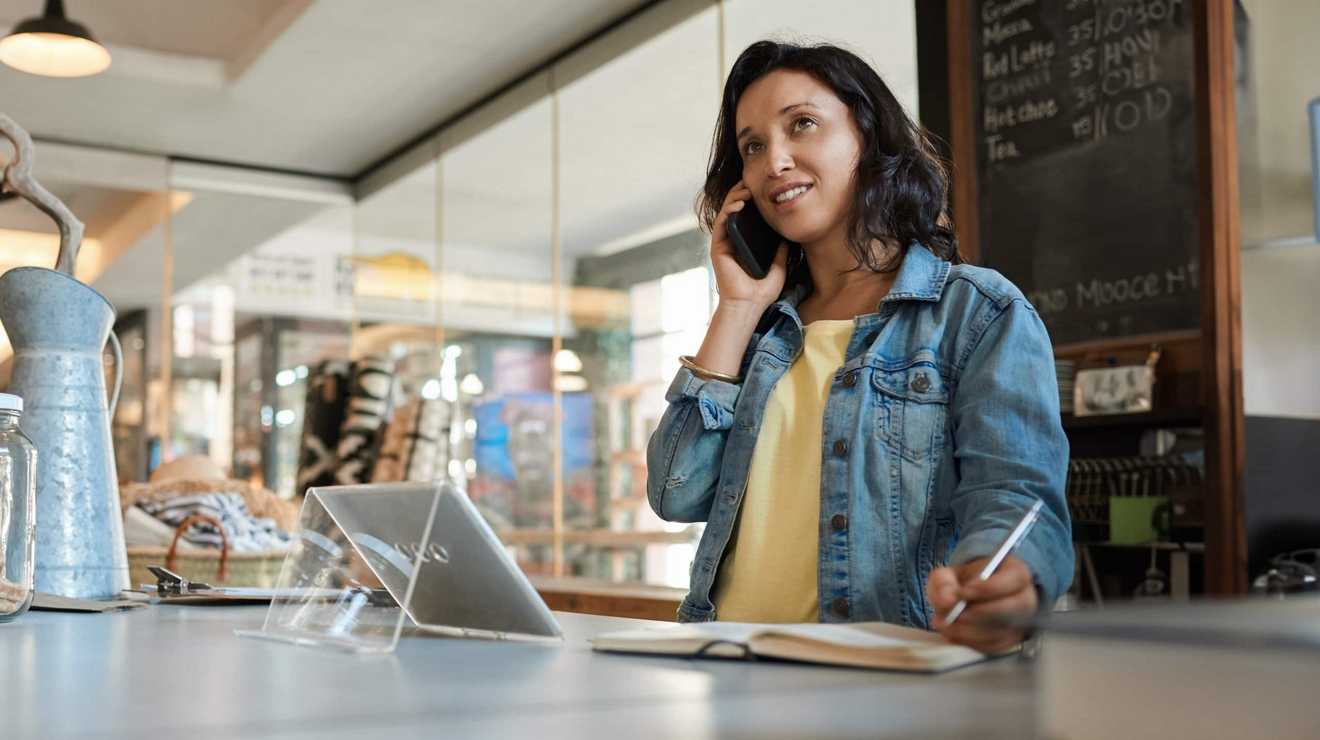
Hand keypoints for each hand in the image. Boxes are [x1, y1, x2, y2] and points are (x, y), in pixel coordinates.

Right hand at [709, 180, 787, 312]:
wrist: (750, 304)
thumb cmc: (762, 291)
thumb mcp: (779, 266)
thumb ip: (781, 251)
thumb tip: (788, 236)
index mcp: (745, 245)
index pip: (746, 218)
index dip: (752, 202)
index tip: (763, 190)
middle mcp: (732, 242)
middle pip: (734, 211)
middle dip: (742, 194)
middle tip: (753, 183)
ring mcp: (724, 244)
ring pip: (726, 213)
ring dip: (734, 197)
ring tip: (747, 189)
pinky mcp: (718, 247)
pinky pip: (721, 223)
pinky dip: (728, 210)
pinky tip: (739, 203)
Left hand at [927, 556, 1036, 653]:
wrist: (970, 600)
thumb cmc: (964, 583)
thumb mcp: (948, 574)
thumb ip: (943, 582)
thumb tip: (948, 600)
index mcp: (1016, 572)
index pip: (1015, 578)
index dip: (991, 587)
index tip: (963, 592)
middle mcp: (1026, 598)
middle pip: (1016, 607)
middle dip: (982, 612)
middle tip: (955, 614)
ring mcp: (1021, 623)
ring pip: (1004, 630)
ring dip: (971, 631)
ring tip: (945, 624)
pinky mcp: (1011, 642)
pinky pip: (995, 646)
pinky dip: (971, 642)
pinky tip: (952, 634)